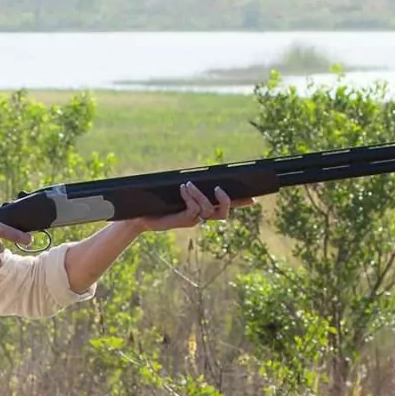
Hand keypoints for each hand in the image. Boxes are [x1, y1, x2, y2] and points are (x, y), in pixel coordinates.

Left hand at [130, 183, 250, 232]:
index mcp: (202, 208)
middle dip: (225, 201)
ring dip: (199, 194)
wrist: (141, 214)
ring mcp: (192, 220)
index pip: (226, 207)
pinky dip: (190, 197)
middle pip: (223, 214)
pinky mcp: (182, 221)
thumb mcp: (176, 191)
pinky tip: (183, 188)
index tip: (253, 198)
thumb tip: (198, 174)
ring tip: (188, 184)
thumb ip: (190, 186)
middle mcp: (200, 217)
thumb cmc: (159, 201)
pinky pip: (194, 209)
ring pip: (207, 210)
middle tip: (217, 188)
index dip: (240, 203)